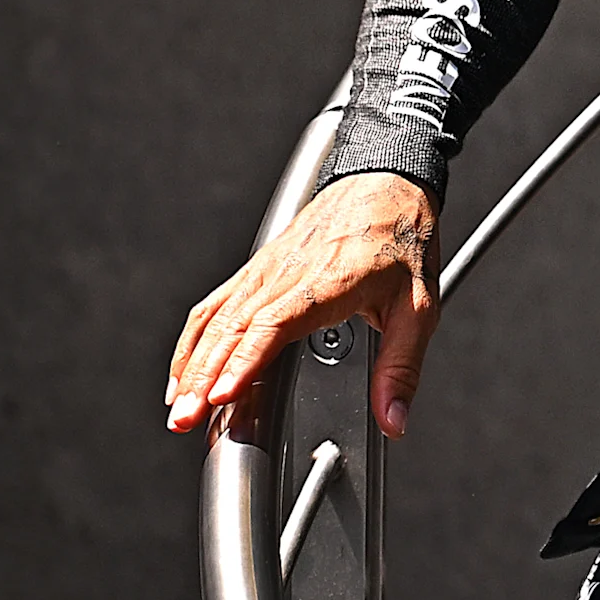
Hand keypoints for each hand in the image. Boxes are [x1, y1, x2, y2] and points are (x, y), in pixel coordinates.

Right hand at [167, 172, 441, 437]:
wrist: (387, 178)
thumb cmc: (403, 236)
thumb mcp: (420, 305)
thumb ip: (403, 366)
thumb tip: (393, 419)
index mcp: (326, 282)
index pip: (273, 324)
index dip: (245, 361)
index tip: (222, 395)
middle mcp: (286, 274)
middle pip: (232, 329)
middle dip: (203, 378)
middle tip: (186, 421)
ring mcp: (266, 269)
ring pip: (216, 319)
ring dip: (191, 364)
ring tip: (178, 409)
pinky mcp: (257, 268)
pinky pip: (214, 305)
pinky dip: (193, 340)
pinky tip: (184, 372)